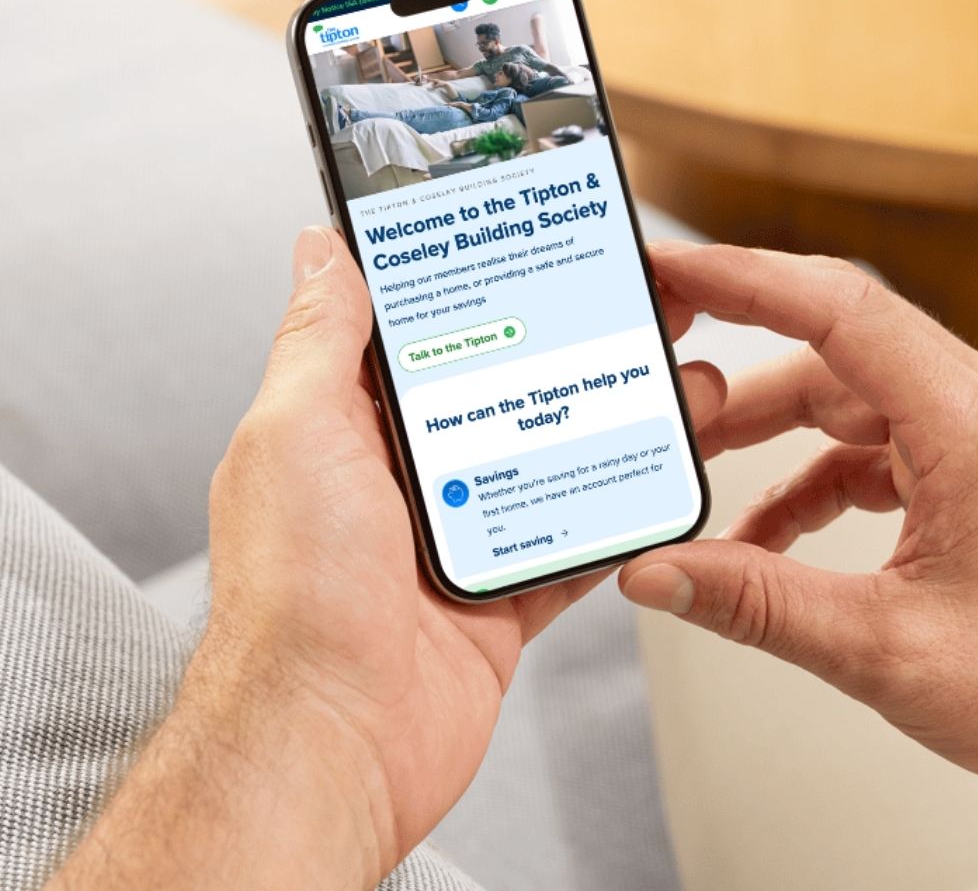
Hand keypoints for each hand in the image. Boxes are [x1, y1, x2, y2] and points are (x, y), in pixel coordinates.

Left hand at [195, 227, 725, 873]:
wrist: (333, 740)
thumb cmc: (295, 598)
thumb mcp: (295, 433)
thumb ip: (321, 340)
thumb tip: (323, 252)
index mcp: (339, 431)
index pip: (415, 334)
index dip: (477, 286)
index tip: (535, 246)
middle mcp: (396, 483)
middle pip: (501, 393)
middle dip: (568, 349)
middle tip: (635, 308)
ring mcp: (453, 543)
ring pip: (549, 462)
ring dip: (610, 424)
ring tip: (673, 384)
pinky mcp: (501, 600)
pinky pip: (575, 544)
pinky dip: (617, 518)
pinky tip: (657, 478)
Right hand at [621, 244, 977, 798]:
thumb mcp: (882, 648)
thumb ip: (758, 604)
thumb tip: (658, 574)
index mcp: (971, 423)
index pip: (841, 310)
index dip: (744, 279)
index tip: (670, 270)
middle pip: (835, 344)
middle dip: (737, 365)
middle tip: (656, 371)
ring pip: (849, 396)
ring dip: (768, 430)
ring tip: (691, 470)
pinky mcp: (973, 472)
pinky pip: (872, 446)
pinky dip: (810, 477)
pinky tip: (760, 536)